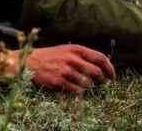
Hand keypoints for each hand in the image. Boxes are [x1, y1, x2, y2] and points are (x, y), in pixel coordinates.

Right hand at [0, 44, 115, 92]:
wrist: (30, 62)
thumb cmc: (50, 56)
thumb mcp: (66, 49)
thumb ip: (82, 55)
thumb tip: (101, 65)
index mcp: (76, 49)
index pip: (100, 58)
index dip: (110, 68)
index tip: (112, 75)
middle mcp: (73, 59)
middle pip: (97, 72)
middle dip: (102, 80)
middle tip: (100, 82)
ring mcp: (66, 71)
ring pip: (88, 84)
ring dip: (89, 86)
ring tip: (84, 85)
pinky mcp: (60, 83)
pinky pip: (77, 91)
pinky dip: (78, 91)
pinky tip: (74, 88)